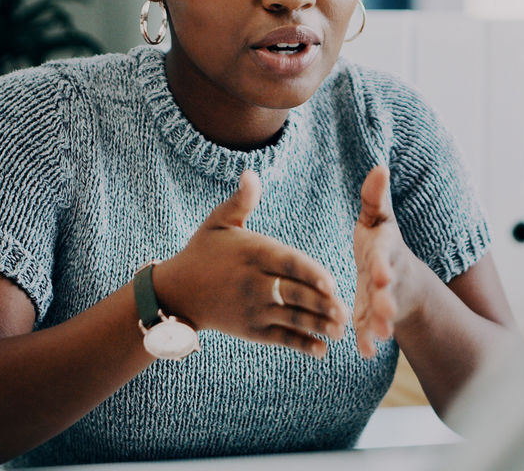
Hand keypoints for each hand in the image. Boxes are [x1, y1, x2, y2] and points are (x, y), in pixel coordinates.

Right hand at [154, 170, 349, 357]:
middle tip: (345, 312)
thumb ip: (241, 201)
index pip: (286, 264)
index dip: (309, 273)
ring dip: (317, 326)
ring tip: (341, 331)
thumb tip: (251, 174)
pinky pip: (279, 338)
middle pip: (293, 294)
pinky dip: (300, 344)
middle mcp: (253, 283)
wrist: (177, 292)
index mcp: (252, 253)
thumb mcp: (218, 222)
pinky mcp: (251, 329)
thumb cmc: (204, 251)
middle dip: (321, 304)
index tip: (331, 282)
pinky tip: (321, 349)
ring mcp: (252, 309)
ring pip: (290, 318)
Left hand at [353, 165, 428, 358]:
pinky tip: (364, 350)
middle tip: (386, 312)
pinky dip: (368, 339)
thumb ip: (376, 197)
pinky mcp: (373, 316)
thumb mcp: (378, 218)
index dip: (384, 265)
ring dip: (381, 323)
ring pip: (383, 313)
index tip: (381, 275)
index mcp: (385, 250)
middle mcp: (388, 276)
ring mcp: (383, 299)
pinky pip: (371, 329)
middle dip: (388, 300)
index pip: (385, 256)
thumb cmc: (379, 241)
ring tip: (380, 335)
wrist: (394, 275)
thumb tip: (379, 166)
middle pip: (388, 289)